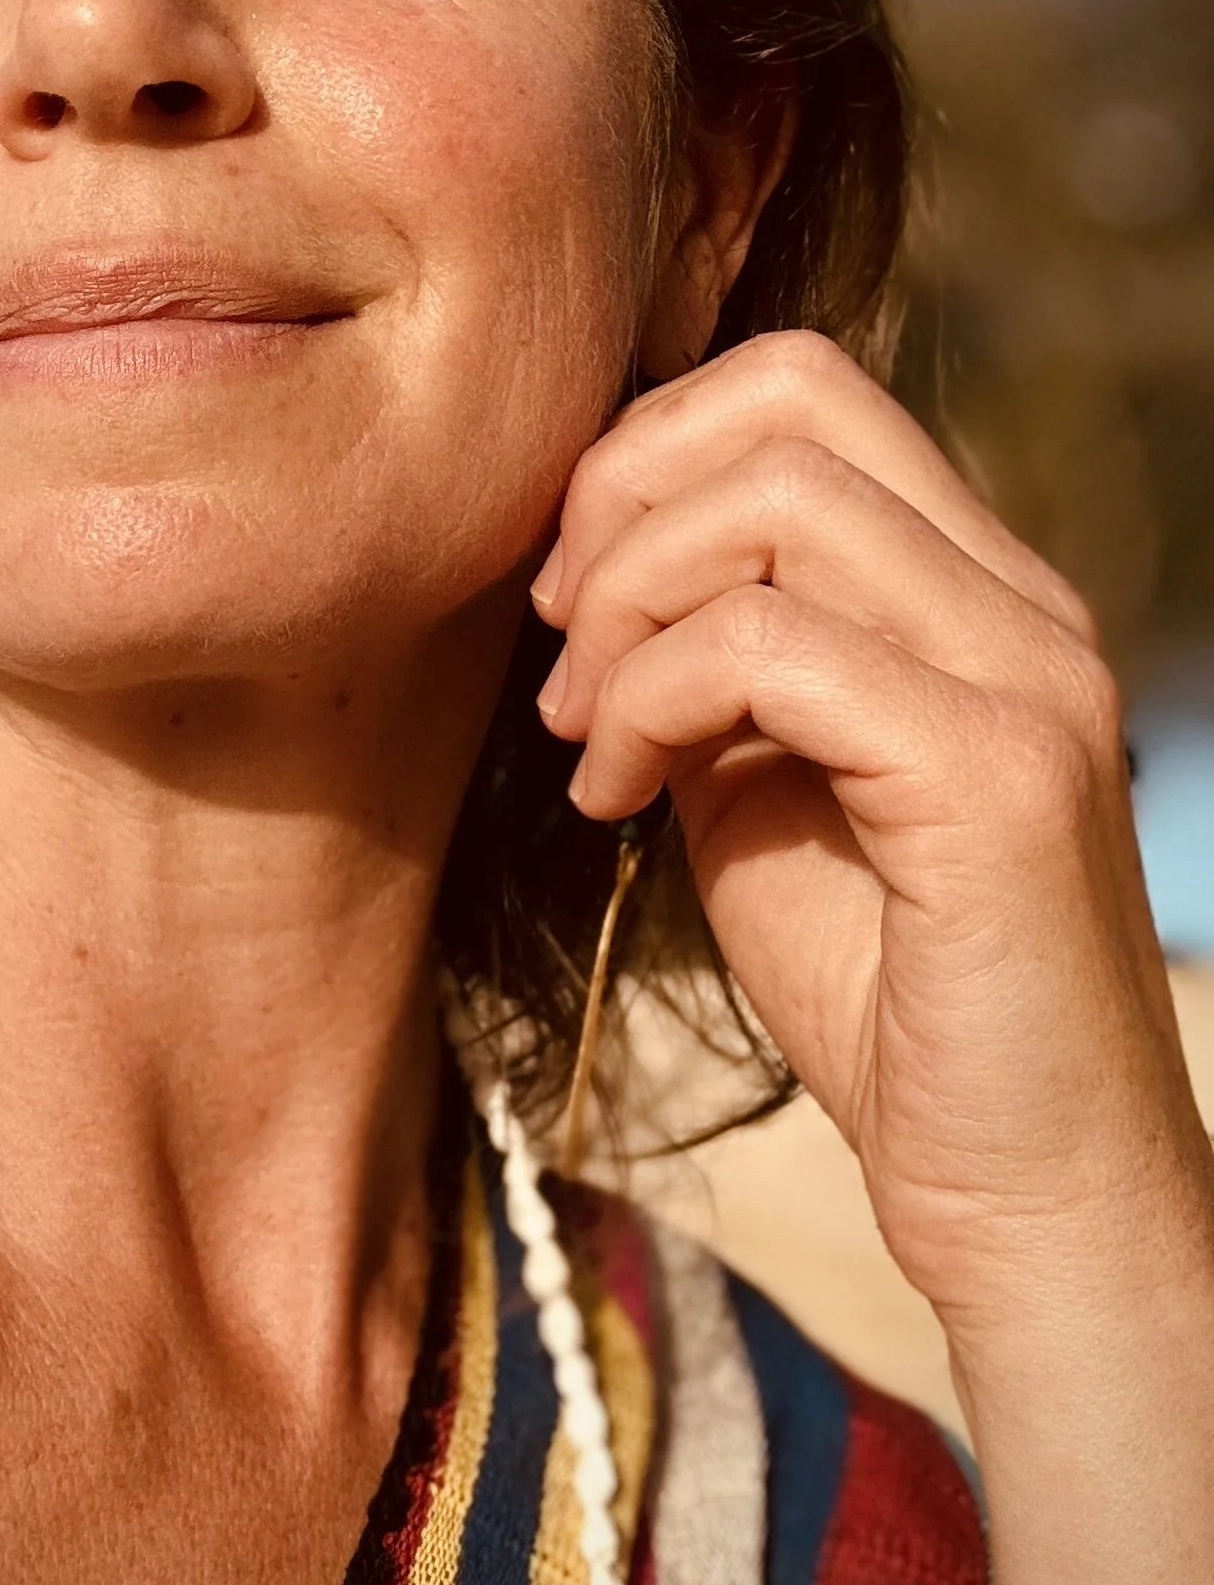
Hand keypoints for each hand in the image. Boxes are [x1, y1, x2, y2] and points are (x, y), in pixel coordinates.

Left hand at [529, 329, 1210, 1339]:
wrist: (1027, 1198)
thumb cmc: (886, 1003)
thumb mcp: (760, 787)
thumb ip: (710, 661)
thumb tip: (593, 568)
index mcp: (973, 590)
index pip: (802, 386)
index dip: (646, 454)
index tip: (565, 593)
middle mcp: (1022, 603)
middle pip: (790, 395)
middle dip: (620, 497)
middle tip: (557, 647)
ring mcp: (1028, 677)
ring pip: (778, 497)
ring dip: (625, 603)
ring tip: (585, 738)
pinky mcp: (998, 777)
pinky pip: (773, 644)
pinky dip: (652, 701)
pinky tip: (617, 804)